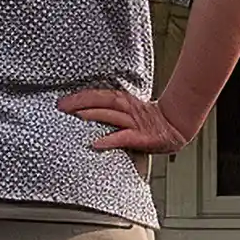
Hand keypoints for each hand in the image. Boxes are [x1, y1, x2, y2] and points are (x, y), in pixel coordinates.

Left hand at [59, 82, 187, 155]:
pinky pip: (124, 138)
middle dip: (81, 103)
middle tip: (61, 107)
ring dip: (93, 115)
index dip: (81, 97)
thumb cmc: (153, 123)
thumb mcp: (132, 114)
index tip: (62, 102)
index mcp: (126, 102)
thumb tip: (88, 115)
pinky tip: (96, 143)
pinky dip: (110, 140)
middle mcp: (129, 110)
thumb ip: (113, 114)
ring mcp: (136, 123)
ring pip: (112, 116)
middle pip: (102, 101)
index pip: (100, 96)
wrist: (178, 127)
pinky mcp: (142, 137)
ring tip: (75, 116)